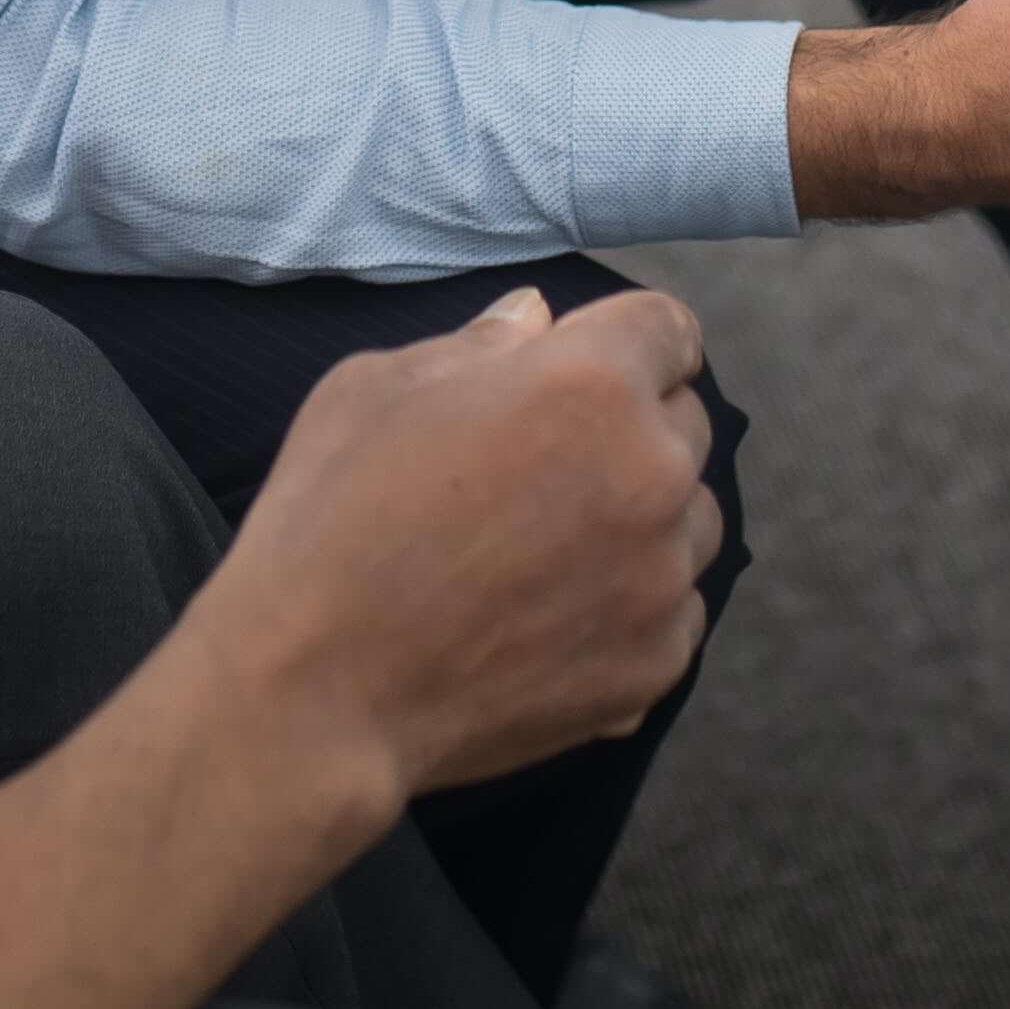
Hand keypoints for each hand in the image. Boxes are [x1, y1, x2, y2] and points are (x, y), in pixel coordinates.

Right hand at [189, 285, 720, 815]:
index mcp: (592, 382)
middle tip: (549, 464)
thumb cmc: (330, 519)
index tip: (600, 364)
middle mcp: (651, 474)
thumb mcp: (375, 389)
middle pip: (688, 425)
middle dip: (634, 428)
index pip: (667, 329)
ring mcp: (661, 578)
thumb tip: (536, 319)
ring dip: (646, 519)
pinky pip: (676, 611)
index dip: (629, 342)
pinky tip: (556, 618)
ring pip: (692, 522)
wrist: (317, 690)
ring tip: (554, 547)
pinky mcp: (655, 664)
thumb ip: (477, 344)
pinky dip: (635, 606)